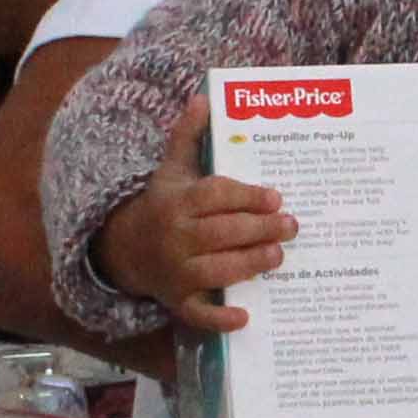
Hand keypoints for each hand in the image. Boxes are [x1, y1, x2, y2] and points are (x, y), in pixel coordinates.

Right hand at [91, 99, 296, 333]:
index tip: (275, 196)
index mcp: (176, 203)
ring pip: (215, 270)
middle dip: (258, 229)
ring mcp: (176, 272)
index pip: (214, 197)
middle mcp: (175, 238)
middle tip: (291, 226)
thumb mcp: (171, 170)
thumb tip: (204, 98)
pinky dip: (220, 319)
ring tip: (278, 256)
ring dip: (249, 264)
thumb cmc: (164, 206)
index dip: (246, 197)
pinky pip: (198, 314)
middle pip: (220, 233)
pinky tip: (245, 316)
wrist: (126, 250)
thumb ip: (189, 136)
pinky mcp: (178, 302)